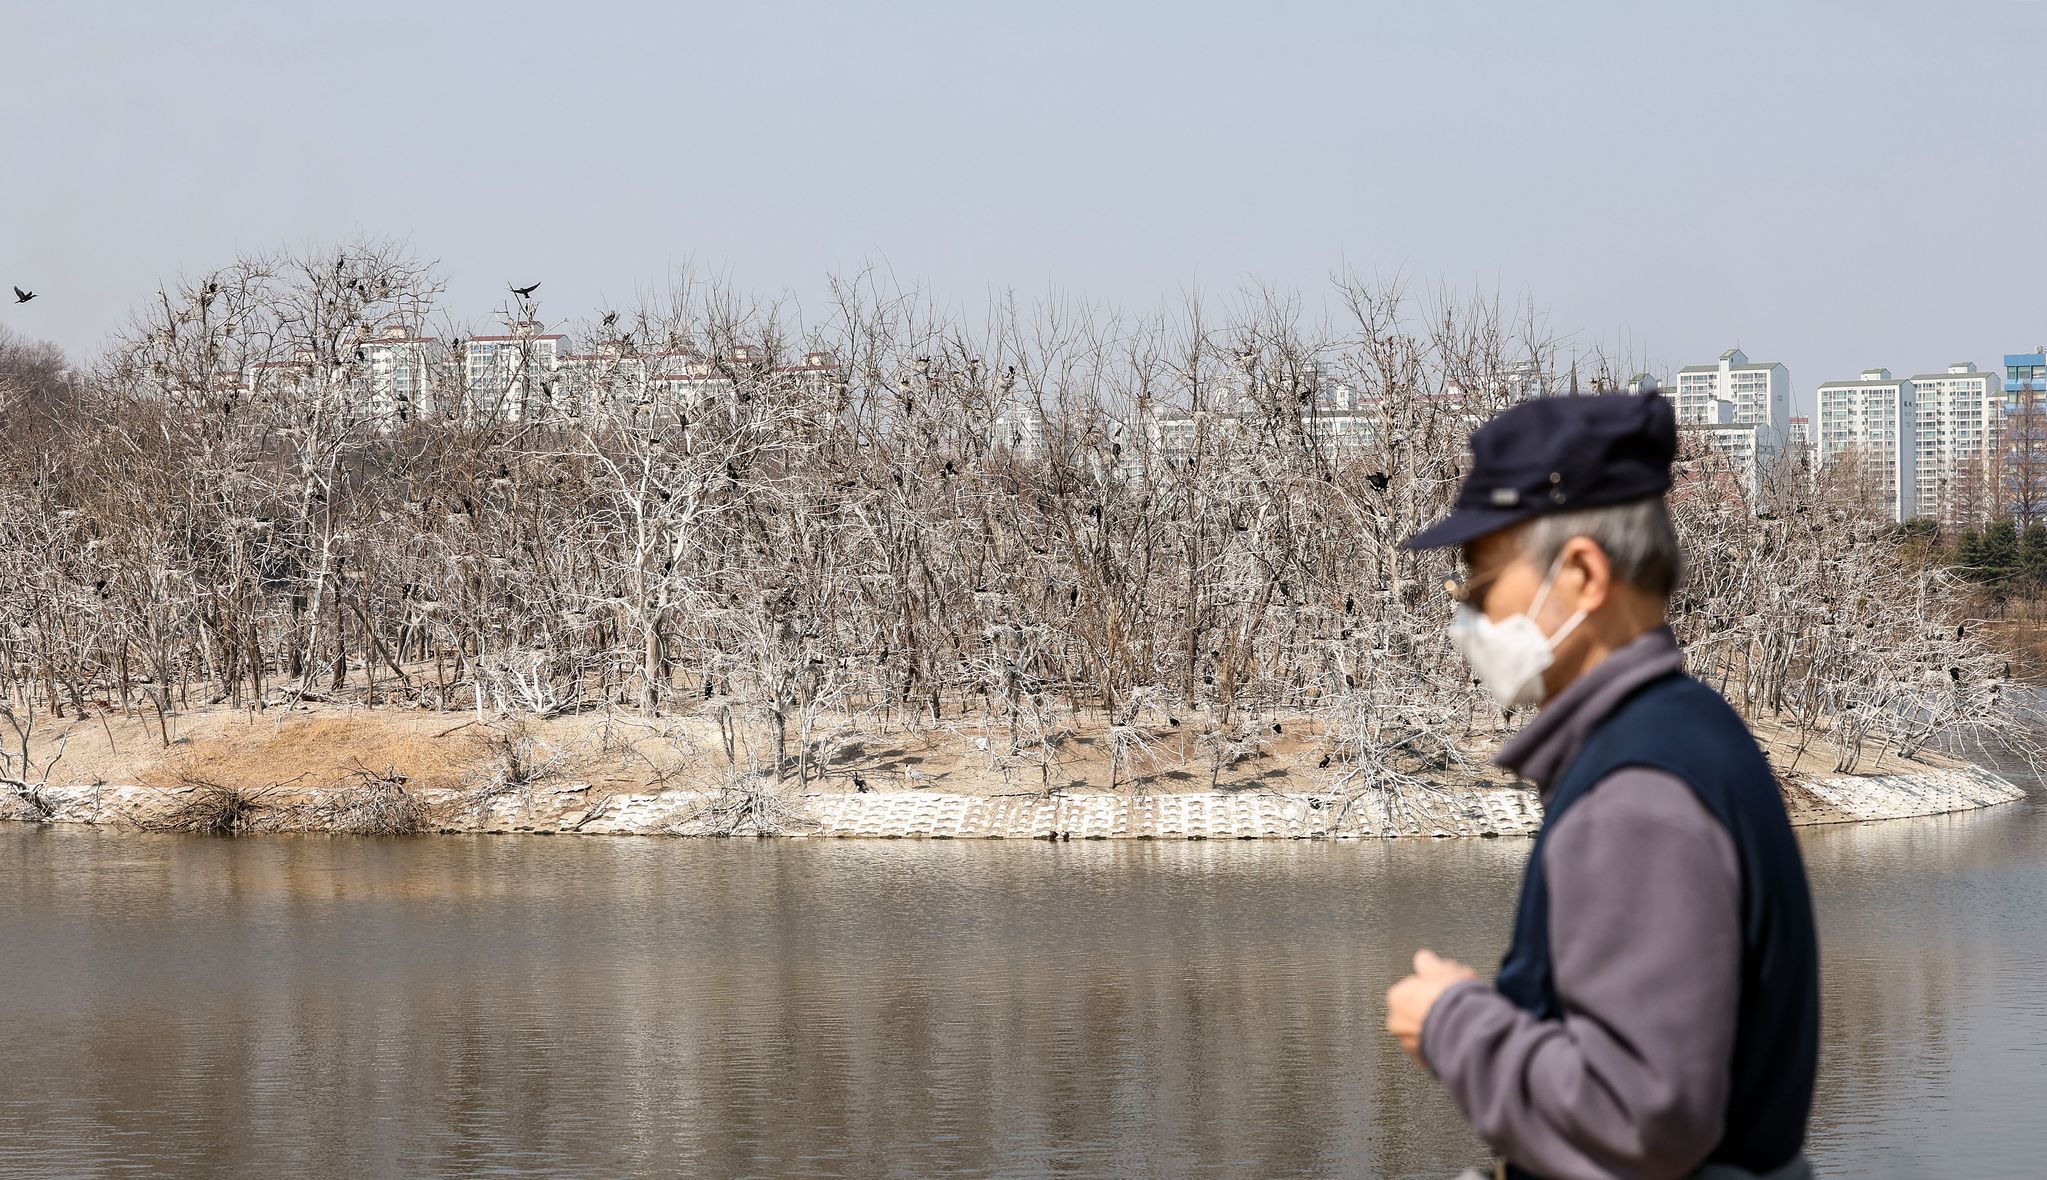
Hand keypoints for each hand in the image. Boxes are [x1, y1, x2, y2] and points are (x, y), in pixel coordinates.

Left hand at [1385, 949, 1478, 1065]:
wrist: (1467, 1029)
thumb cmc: (1453, 997)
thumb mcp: (1443, 969)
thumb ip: (1429, 963)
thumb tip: (1423, 958)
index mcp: (1397, 996)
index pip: (1411, 990)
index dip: (1430, 990)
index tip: (1443, 991)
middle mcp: (1397, 1021)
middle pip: (1414, 1013)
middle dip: (1430, 1012)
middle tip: (1452, 1008)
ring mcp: (1409, 1044)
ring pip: (1422, 1033)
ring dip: (1436, 1030)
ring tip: (1457, 1025)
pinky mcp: (1424, 1062)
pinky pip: (1432, 1051)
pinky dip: (1442, 1046)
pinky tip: (1456, 1039)